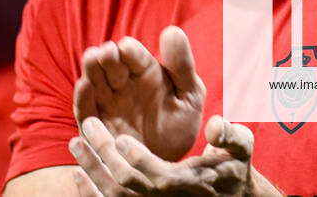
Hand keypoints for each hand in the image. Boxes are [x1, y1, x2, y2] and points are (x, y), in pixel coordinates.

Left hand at [69, 115, 254, 195]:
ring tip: (75, 142)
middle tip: (89, 126)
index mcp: (189, 183)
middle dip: (104, 156)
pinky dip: (90, 193)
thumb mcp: (241, 148)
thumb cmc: (233, 166)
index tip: (120, 136)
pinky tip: (78, 173)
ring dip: (90, 171)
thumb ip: (231, 135)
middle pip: (127, 185)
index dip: (136, 159)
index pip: (157, 177)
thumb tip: (216, 125)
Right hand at [74, 26, 204, 160]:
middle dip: (108, 56)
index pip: (134, 54)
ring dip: (91, 69)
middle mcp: (123, 83)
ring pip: (94, 80)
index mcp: (145, 71)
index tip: (128, 48)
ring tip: (92, 58)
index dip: (130, 50)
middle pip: (110, 63)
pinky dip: (83, 97)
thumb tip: (173, 31)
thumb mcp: (189, 95)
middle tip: (108, 53)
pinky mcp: (95, 125)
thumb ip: (182, 65)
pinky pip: (85, 108)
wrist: (168, 168)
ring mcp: (107, 102)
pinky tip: (84, 86)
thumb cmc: (179, 126)